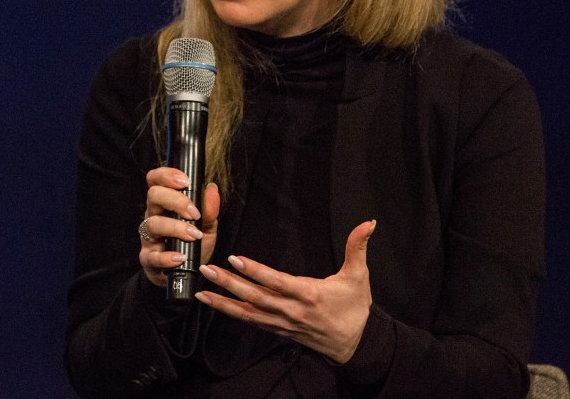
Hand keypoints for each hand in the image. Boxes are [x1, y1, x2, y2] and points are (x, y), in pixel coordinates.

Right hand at [138, 167, 220, 287]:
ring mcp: (149, 237)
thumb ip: (210, 210)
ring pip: (153, 224)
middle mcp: (153, 216)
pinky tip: (180, 257)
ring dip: (175, 228)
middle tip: (194, 213)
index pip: (156, 180)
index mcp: (165, 203)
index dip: (167, 175)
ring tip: (194, 235)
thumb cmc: (193, 244)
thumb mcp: (207, 227)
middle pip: (153, 196)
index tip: (185, 182)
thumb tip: (212, 189)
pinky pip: (152, 256)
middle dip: (175, 200)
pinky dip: (167, 256)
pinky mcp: (148, 259)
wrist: (185, 275)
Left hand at [195, 220, 375, 363]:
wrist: (354, 345)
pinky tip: (218, 307)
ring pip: (248, 313)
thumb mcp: (359, 276)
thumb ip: (358, 247)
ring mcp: (283, 323)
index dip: (255, 270)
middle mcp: (292, 310)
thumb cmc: (355, 310)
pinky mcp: (279, 330)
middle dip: (229, 284)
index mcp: (309, 294)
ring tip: (202, 292)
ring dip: (224, 303)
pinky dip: (234, 315)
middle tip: (207, 270)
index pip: (276, 281)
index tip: (235, 258)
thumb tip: (367, 223)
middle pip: (255, 297)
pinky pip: (252, 323)